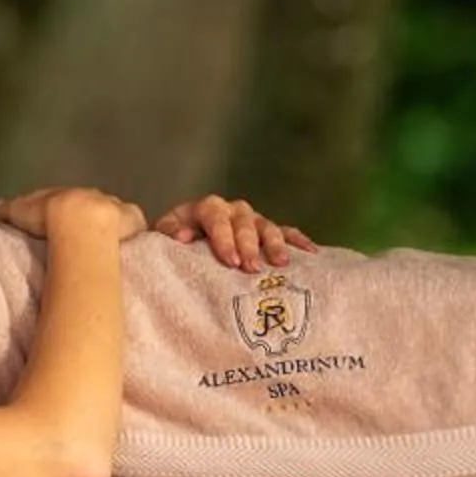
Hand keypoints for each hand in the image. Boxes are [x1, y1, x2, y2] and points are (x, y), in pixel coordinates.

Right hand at [0, 187, 146, 241]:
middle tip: (82, 230)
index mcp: (69, 194)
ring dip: (111, 223)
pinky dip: (132, 231)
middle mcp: (94, 195)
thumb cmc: (47, 215)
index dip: (60, 210)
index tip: (57, 220)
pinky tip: (130, 242)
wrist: (79, 220)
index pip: (65, 200)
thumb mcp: (21, 211)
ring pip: (115, 213)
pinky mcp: (133, 220)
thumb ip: (9, 208)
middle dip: (87, 213)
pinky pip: (134, 225)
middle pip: (92, 203)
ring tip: (106, 239)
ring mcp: (116, 207)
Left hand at [151, 192, 315, 270]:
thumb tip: (182, 236)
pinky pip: (287, 232)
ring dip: (275, 244)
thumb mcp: (164, 236)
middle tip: (252, 268)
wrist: (184, 242)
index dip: (223, 238)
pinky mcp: (267, 231)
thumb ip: (168, 233)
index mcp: (206, 209)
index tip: (230, 261)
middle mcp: (232, 211)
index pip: (216, 217)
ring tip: (280, 264)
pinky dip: (298, 240)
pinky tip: (311, 253)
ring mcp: (252, 220)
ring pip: (267, 226)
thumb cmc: (175, 243)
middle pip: (244, 223)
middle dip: (249, 245)